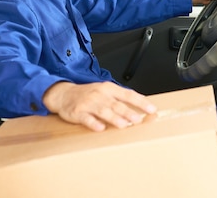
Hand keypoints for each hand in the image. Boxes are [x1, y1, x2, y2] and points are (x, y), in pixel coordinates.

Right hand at [42, 81, 156, 130]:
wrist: (64, 94)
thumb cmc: (88, 94)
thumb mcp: (105, 91)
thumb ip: (121, 98)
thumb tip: (141, 106)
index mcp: (109, 89)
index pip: (128, 94)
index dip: (141, 102)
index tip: (152, 109)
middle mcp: (100, 94)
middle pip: (117, 104)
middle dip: (129, 112)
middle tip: (139, 119)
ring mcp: (89, 103)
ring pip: (104, 111)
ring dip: (114, 118)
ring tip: (124, 125)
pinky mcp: (78, 112)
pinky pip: (87, 118)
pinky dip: (94, 123)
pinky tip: (100, 128)